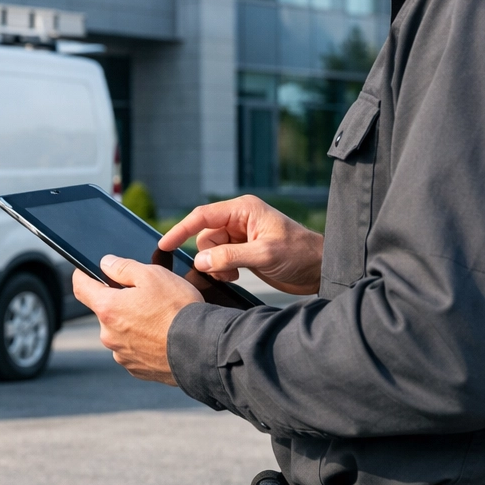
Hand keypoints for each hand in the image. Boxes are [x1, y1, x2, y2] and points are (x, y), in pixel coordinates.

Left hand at [70, 256, 202, 383]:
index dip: (83, 274)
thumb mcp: (152, 275)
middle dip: (120, 301)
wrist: (202, 349)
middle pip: (106, 310)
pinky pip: (135, 350)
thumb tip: (106, 264)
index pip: (80, 287)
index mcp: (108, 308)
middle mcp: (109, 335)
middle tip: (147, 296)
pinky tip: (164, 337)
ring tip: (161, 319)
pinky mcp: (138, 370)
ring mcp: (122, 355)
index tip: (88, 271)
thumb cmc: (178, 309)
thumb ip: (123, 267)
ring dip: (133, 323)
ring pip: (121, 331)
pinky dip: (145, 342)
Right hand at [157, 195, 323, 295]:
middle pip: (205, 235)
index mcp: (243, 210)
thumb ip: (230, 256)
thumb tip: (200, 261)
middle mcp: (239, 219)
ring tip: (234, 274)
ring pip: (210, 249)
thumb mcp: (264, 254)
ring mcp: (241, 235)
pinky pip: (220, 258)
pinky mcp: (244, 251)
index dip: (181, 230)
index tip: (164, 245)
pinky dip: (222, 269)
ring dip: (216, 265)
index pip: (203, 216)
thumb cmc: (299, 254)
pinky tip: (237, 275)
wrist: (320, 269)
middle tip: (224, 272)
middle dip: (208, 256)